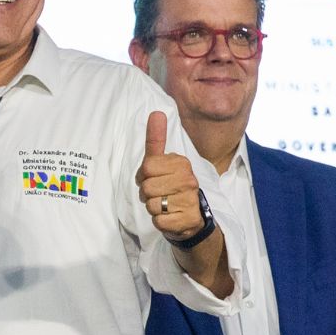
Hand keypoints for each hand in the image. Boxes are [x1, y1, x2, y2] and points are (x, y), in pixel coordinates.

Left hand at [137, 112, 205, 241]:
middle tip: (160, 194)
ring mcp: (190, 200)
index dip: (144, 176)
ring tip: (165, 206)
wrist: (192, 217)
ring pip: (152, 205)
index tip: (154, 178)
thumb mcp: (163, 162)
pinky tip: (170, 217)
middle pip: (146, 187)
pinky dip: (160, 222)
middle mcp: (188, 180)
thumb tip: (156, 113)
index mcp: (181, 163)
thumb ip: (156, 140)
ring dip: (153, 208)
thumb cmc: (172, 187)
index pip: (147, 167)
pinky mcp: (188, 220)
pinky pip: (159, 221)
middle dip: (148, 194)